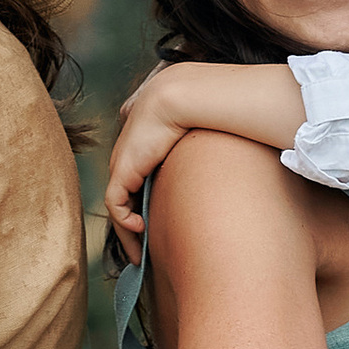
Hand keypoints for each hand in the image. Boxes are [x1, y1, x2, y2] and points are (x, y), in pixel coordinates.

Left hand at [103, 74, 192, 245]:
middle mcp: (130, 156)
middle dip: (131, 226)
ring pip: (117, 206)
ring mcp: (123, 163)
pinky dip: (124, 223)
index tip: (154, 225)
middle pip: (124, 197)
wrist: (180, 95)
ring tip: (138, 254)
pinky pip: (115, 205)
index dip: (142, 204)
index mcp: (145, 147)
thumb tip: (234, 151)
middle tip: (141, 250)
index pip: (136, 181)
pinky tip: (140, 231)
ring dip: (126, 233)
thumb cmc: (197, 109)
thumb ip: (204, 146)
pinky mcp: (122, 170)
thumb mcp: (199, 134)